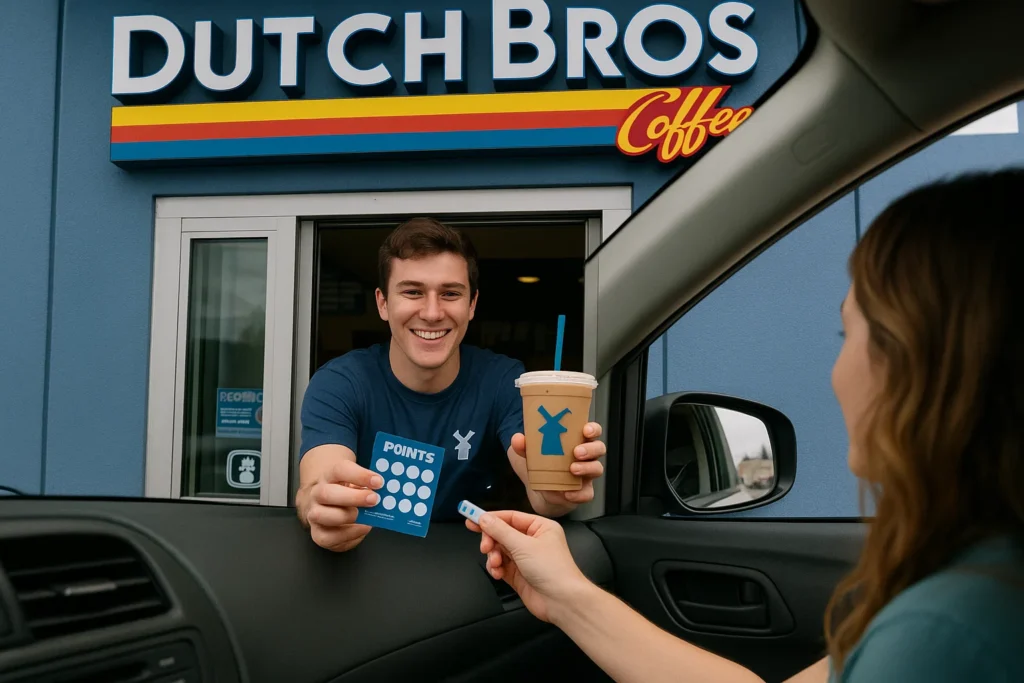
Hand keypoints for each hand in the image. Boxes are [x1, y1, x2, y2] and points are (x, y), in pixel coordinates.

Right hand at [301, 460, 383, 551]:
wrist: (326, 507)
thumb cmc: (347, 494)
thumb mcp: (356, 484)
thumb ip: (369, 486)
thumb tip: (390, 492)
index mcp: (329, 476)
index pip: (340, 470)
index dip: (360, 475)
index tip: (378, 481)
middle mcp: (317, 493)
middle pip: (328, 493)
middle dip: (353, 497)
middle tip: (374, 500)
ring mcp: (314, 514)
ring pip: (322, 515)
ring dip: (347, 516)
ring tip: (367, 518)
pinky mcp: (317, 534)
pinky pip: (328, 537)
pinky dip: (347, 534)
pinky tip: (362, 528)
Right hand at [465, 510, 591, 623]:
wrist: (562, 601)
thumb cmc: (554, 571)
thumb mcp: (523, 545)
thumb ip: (500, 531)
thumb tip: (485, 518)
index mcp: (540, 527)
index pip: (510, 517)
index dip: (490, 518)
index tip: (471, 517)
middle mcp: (533, 541)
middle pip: (502, 534)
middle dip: (491, 540)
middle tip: (485, 546)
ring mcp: (525, 558)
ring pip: (499, 551)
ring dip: (493, 557)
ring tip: (496, 563)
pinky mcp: (519, 574)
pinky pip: (501, 566)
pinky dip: (496, 569)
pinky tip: (498, 573)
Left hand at [510, 422, 605, 510]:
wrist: (539, 490)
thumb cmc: (540, 464)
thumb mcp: (529, 452)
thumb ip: (524, 445)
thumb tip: (518, 439)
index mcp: (577, 440)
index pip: (592, 430)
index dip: (593, 429)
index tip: (586, 430)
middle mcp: (586, 456)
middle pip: (599, 448)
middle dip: (590, 449)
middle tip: (577, 451)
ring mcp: (586, 474)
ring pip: (597, 469)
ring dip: (586, 468)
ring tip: (572, 469)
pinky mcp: (582, 492)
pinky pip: (587, 493)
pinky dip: (579, 494)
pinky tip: (568, 492)